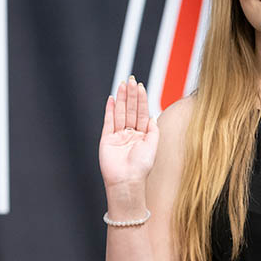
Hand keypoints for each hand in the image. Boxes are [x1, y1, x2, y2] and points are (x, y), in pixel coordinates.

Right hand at [99, 76, 158, 195]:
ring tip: (122, 85)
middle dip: (131, 95)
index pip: (142, 112)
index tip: (140, 86)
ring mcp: (118, 136)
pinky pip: (108, 121)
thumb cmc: (141, 166)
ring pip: (120, 113)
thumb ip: (153, 129)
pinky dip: (110, 110)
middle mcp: (130, 134)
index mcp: (142, 135)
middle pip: (131, 110)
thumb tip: (153, 116)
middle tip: (131, 80)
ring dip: (121, 98)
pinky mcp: (107, 139)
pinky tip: (112, 99)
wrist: (127, 180)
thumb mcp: (153, 145)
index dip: (141, 99)